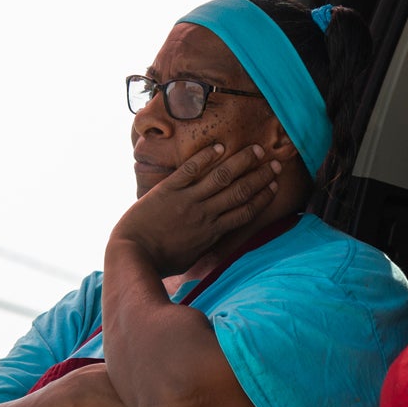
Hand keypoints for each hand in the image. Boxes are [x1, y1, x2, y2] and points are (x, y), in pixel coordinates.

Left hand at [110, 141, 280, 276]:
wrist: (132, 253)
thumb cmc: (160, 260)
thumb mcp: (191, 258)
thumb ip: (206, 245)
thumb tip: (218, 240)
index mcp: (212, 232)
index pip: (245, 212)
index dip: (262, 197)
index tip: (274, 186)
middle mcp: (205, 214)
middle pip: (240, 192)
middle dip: (260, 177)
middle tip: (275, 165)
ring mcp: (187, 199)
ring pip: (221, 177)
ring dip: (241, 162)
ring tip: (256, 150)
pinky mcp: (169, 188)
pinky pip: (191, 169)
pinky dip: (206, 156)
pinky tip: (220, 146)